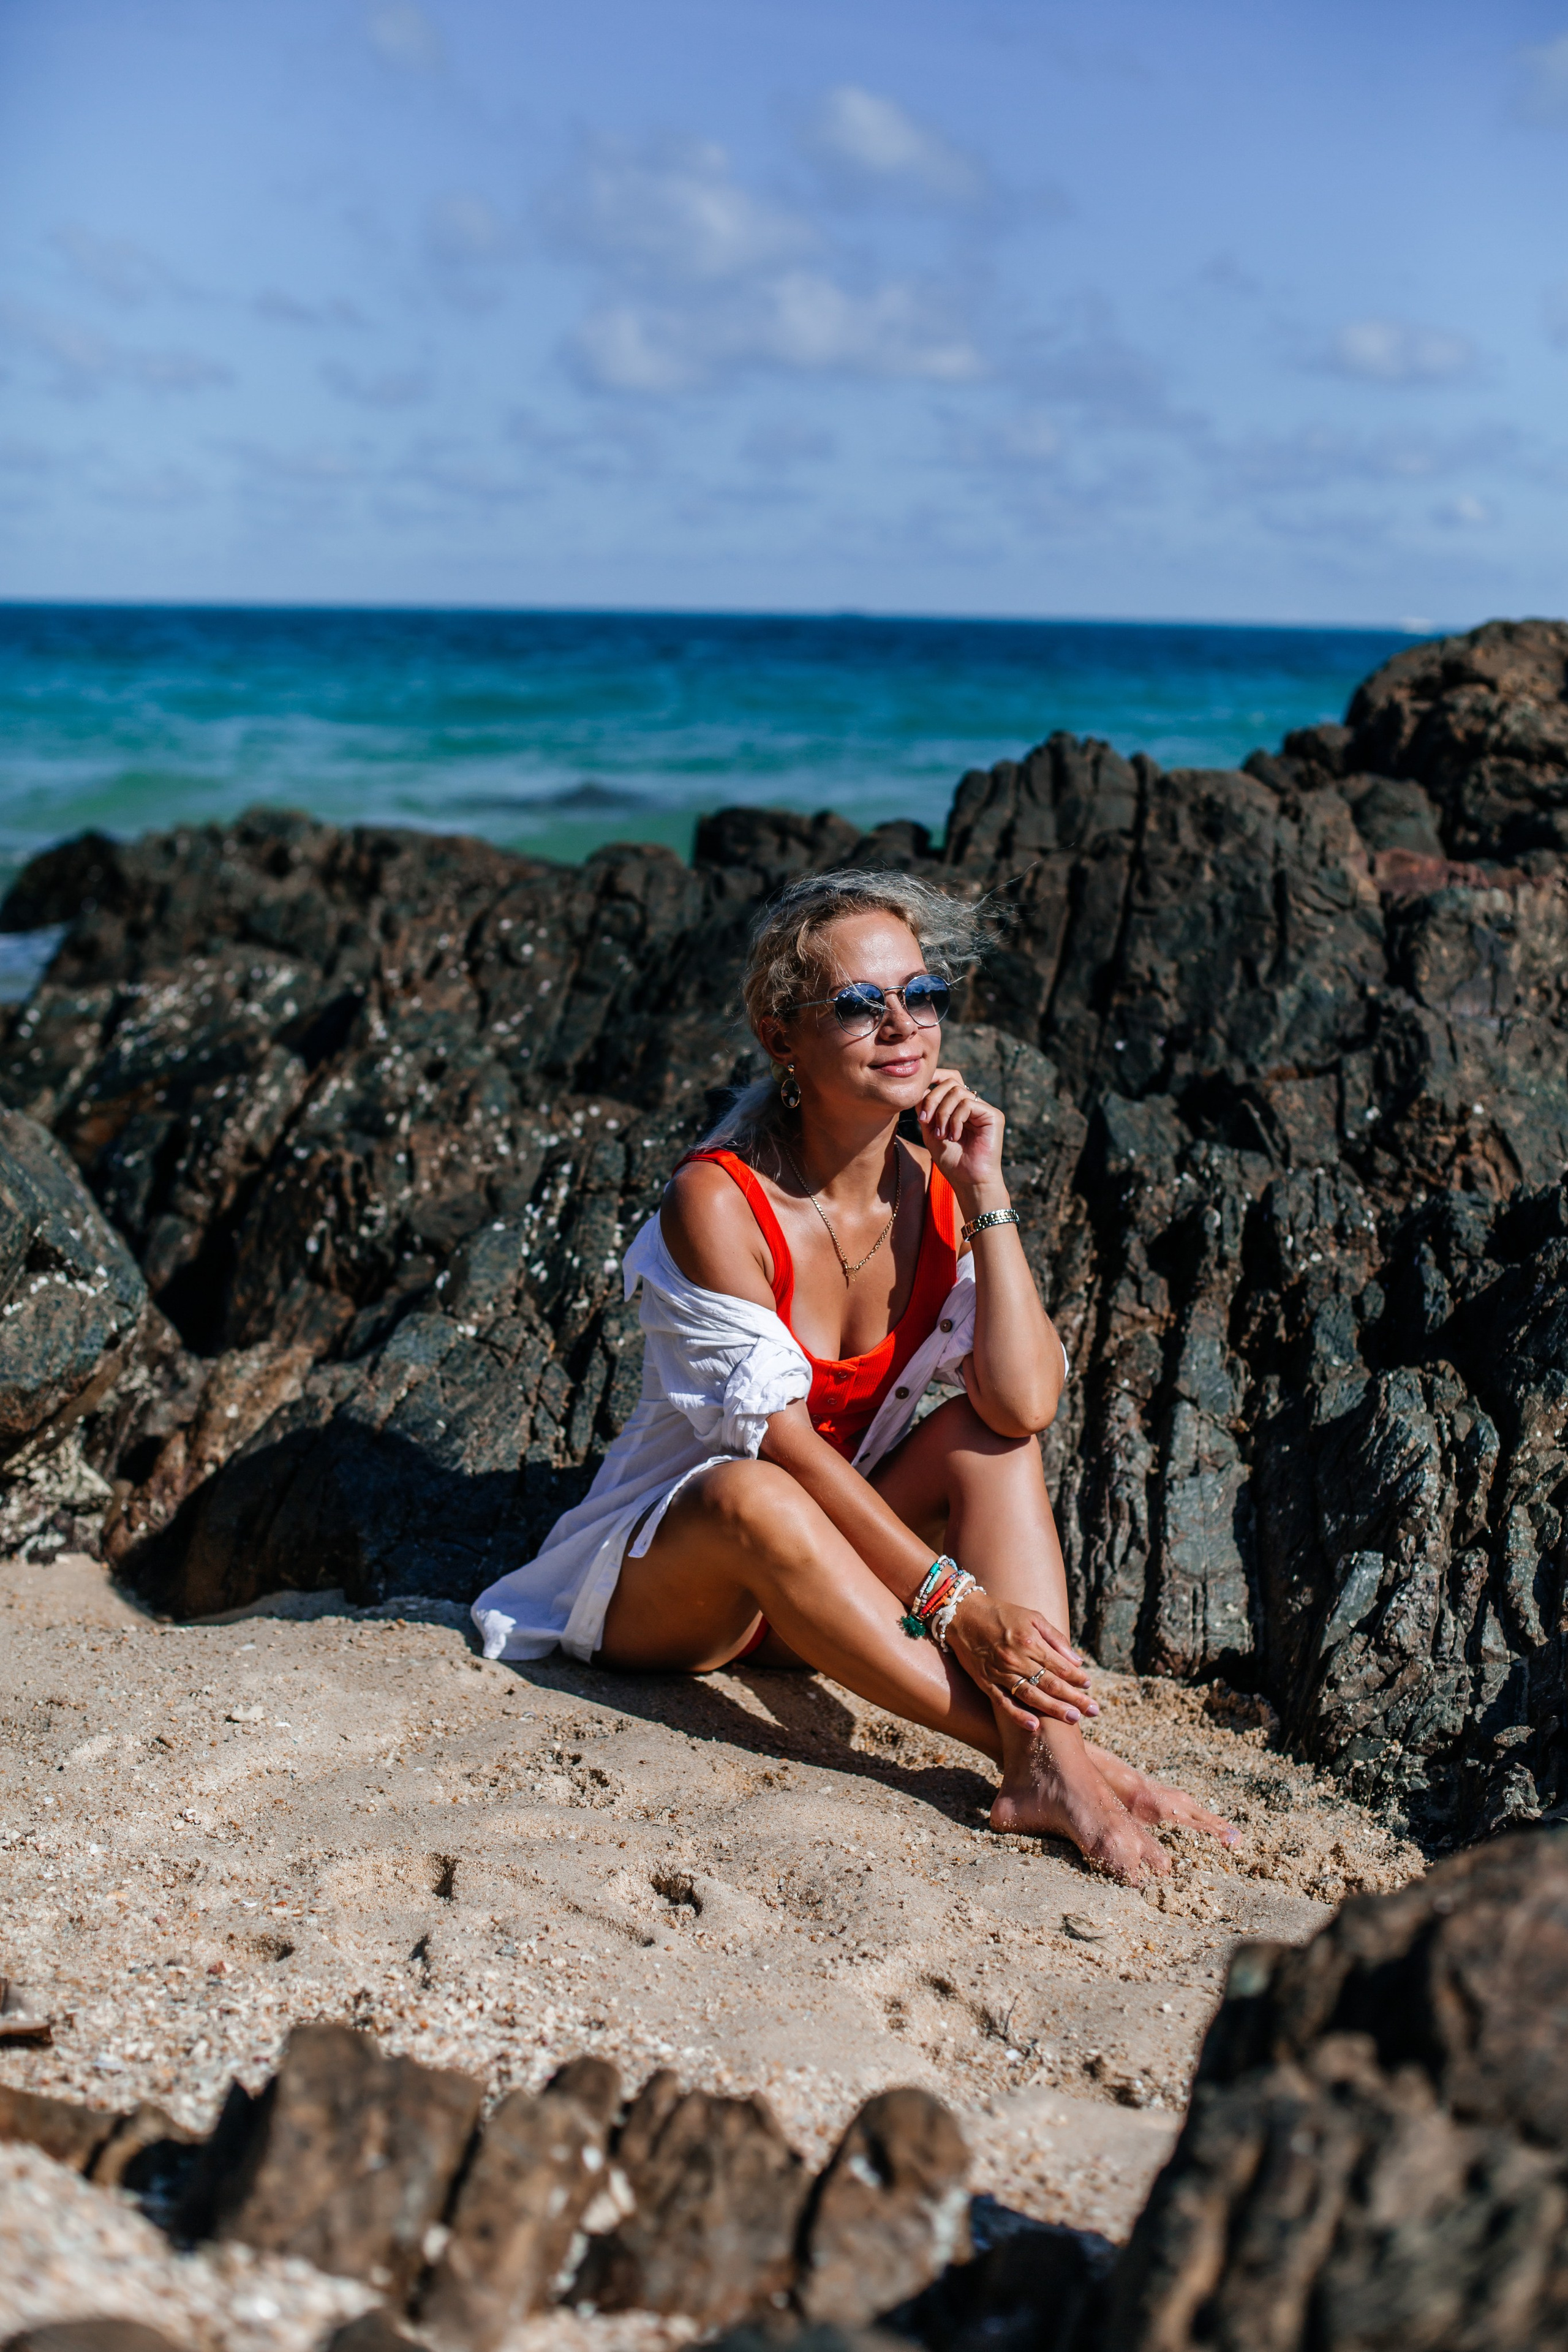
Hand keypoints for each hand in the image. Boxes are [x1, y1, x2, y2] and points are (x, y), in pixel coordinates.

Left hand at [917, 1067, 1003, 1197]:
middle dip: (933, 1099)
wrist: (969, 1181)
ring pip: (957, 1091)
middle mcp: (973, 1105)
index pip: (948, 1080)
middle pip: (951, 1082)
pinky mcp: (993, 1115)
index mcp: (959, 1107)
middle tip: (925, 1120)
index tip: (918, 1090)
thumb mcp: (931, 1132)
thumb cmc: (951, 1161)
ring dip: (943, 1113)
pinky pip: (968, 1104)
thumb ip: (926, 1110)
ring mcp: (984, 1109)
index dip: (934, 1078)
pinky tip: (954, 1137)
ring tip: (941, 1134)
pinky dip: (955, 1120)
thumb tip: (920, 1089)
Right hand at [946, 1596, 1096, 1728]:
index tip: (1089, 1686)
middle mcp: (1016, 1659)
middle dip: (1075, 1698)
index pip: (1060, 1666)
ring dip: (1054, 1710)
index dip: (1077, 1678)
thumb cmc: (1002, 1614)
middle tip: (1094, 1711)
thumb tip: (1077, 1661)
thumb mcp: (1032, 1617)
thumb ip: (1055, 1639)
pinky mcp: (986, 1682)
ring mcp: (1000, 1672)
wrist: (963, 1614)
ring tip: (1073, 1719)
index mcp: (1030, 1641)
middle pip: (1051, 1684)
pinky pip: (1004, 1703)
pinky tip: (1034, 1727)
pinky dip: (1018, 1716)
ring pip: (1032, 1696)